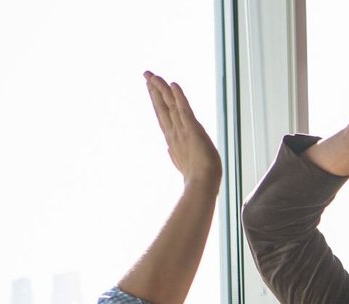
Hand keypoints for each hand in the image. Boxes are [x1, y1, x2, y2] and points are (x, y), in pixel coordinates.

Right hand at [144, 72, 220, 186]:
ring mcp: (182, 130)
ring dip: (162, 88)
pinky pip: (185, 110)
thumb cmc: (197, 177)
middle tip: (146, 74)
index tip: (150, 86)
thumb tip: (168, 150)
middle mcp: (175, 131)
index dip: (156, 99)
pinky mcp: (192, 130)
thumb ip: (175, 154)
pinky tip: (173, 84)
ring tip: (153, 75)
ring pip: (169, 104)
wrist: (203, 185)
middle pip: (161, 106)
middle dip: (154, 89)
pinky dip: (179, 97)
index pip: (163, 114)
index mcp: (173, 138)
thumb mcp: (184, 163)